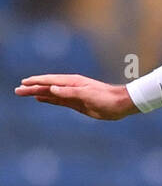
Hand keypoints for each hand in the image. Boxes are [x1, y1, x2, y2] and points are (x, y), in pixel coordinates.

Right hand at [14, 74, 137, 120]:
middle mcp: (71, 87)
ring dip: (38, 93)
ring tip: (24, 93)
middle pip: (47, 86)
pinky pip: (58, 100)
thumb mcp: (87, 95)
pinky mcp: (77, 103)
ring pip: (51, 93)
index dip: (36, 82)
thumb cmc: (106, 98)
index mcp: (73, 82)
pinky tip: (41, 98)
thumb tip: (51, 89)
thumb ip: (69, 93)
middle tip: (17, 90)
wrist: (120, 104)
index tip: (23, 83)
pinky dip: (48, 99)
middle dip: (32, 88)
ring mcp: (73, 95)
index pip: (50, 81)